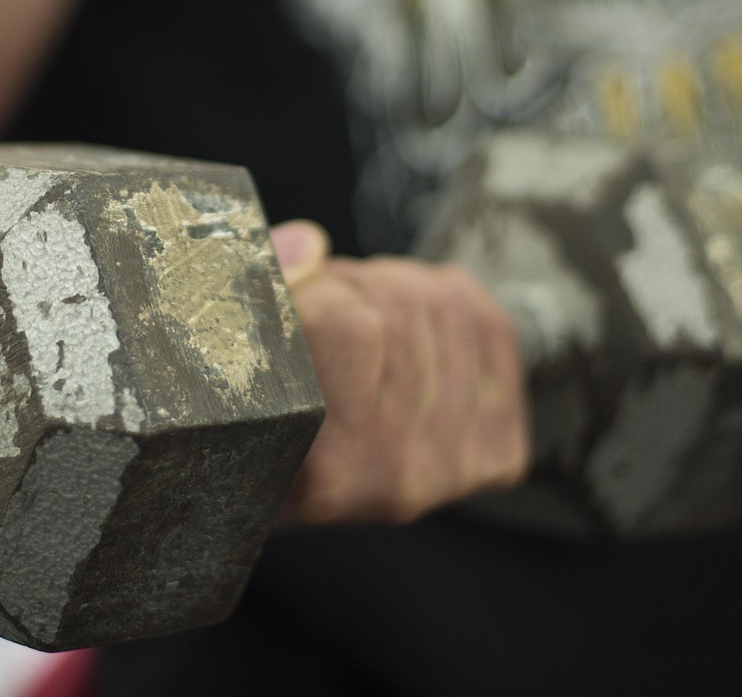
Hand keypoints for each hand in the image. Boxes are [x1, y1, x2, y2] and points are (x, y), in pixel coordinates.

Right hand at [272, 220, 529, 524]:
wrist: (307, 498)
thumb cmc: (267, 431)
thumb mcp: (244, 369)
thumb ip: (270, 296)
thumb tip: (309, 244)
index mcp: (326, 471)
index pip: (341, 321)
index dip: (312, 289)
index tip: (294, 300)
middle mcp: (397, 477)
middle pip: (400, 304)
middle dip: (357, 281)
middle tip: (331, 302)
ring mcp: (456, 467)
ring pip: (445, 304)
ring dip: (399, 289)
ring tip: (366, 317)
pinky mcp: (497, 453)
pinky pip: (492, 327)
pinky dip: (457, 302)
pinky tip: (420, 325)